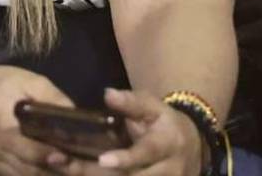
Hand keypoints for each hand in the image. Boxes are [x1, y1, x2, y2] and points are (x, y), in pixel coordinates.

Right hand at [0, 65, 74, 175]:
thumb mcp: (25, 80)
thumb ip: (51, 97)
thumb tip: (78, 118)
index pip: (19, 144)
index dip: (45, 155)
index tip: (67, 157)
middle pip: (25, 169)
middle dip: (55, 171)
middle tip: (80, 169)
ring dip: (45, 175)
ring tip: (66, 167)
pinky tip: (42, 167)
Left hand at [61, 89, 204, 175]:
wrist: (192, 146)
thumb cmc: (164, 122)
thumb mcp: (152, 106)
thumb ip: (130, 102)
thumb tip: (108, 94)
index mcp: (168, 144)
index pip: (147, 153)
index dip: (126, 158)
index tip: (103, 160)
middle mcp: (169, 169)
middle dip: (101, 173)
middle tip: (69, 166)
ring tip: (70, 169)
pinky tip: (83, 174)